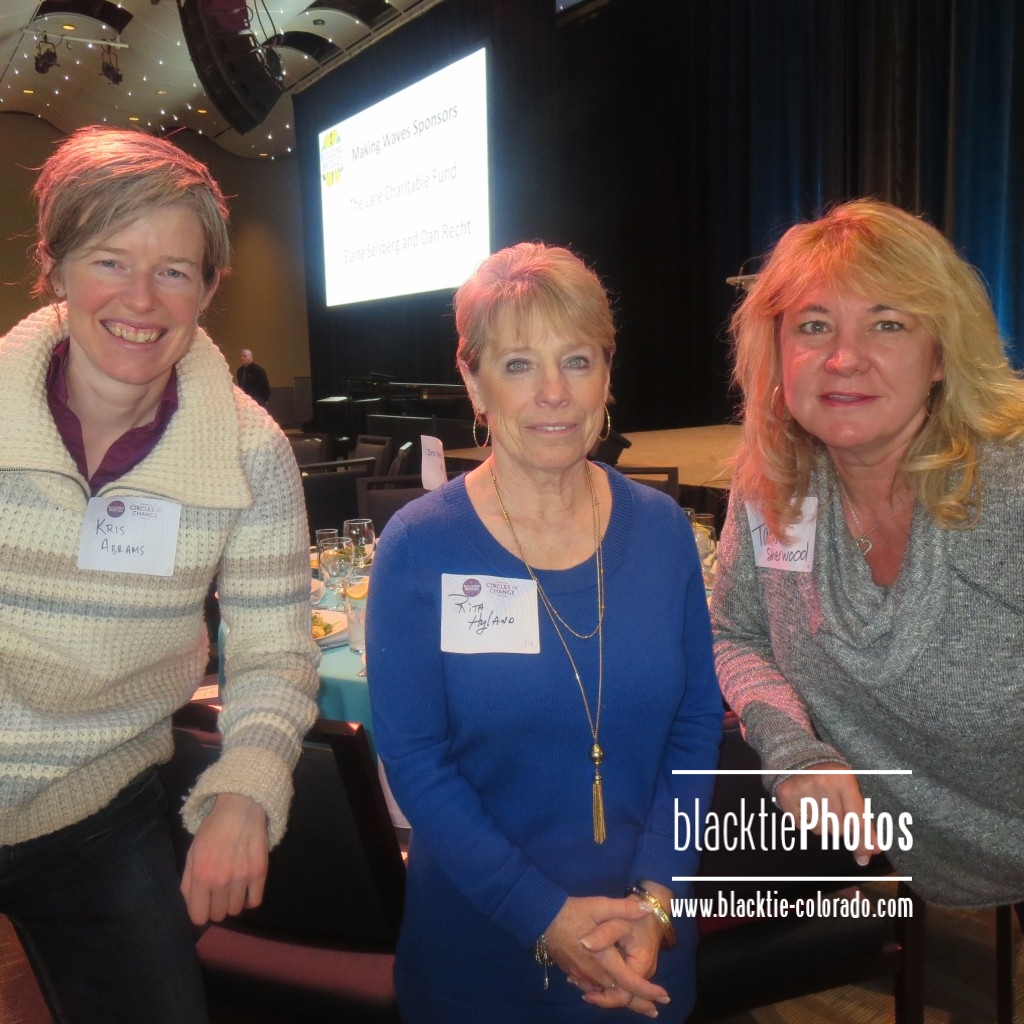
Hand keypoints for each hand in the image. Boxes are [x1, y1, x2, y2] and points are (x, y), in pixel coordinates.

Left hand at [180, 792, 268, 925]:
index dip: (200, 913)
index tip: (203, 905)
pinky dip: (250, 899)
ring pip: (236, 910)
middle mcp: (221, 881)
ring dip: (233, 903)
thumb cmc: (212, 830)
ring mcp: (242, 878)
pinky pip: (255, 901)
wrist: (240, 809)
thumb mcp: (192, 853)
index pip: (199, 917)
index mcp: (200, 876)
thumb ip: (188, 882)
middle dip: (216, 908)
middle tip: (218, 894)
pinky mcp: (260, 872)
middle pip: (218, 915)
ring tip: (233, 889)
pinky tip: (246, 889)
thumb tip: (192, 904)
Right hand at [545, 896, 669, 1017]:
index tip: (664, 997)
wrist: (540, 918)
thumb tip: (648, 909)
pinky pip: (592, 987)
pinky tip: (607, 990)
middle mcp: (594, 972)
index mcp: (604, 959)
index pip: (630, 982)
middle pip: (619, 994)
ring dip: (621, 998)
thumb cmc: (571, 912)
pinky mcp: (572, 971)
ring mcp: (581, 974)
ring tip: (637, 1003)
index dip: (648, 991)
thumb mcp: (599, 906)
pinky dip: (603, 992)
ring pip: (605, 992)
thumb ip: (624, 908)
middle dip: (638, 1003)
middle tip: (654, 1011)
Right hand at [775, 762, 875, 864]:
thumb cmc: (832, 779)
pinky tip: (805, 805)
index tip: (864, 858)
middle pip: (838, 829)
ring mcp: (803, 789)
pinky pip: (801, 826)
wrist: (799, 758)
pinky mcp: (786, 795)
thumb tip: (875, 849)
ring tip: (818, 805)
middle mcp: (823, 783)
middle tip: (834, 811)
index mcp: (844, 779)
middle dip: (839, 826)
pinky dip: (805, 821)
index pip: (857, 820)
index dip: (863, 841)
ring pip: (820, 830)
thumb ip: (864, 820)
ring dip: (822, 824)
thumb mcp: (851, 792)